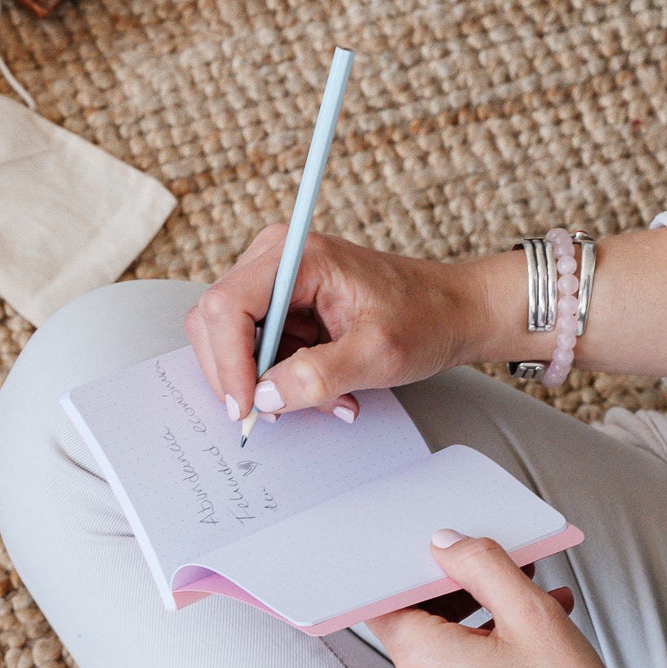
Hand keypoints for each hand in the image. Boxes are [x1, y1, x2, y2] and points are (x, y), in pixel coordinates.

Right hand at [183, 228, 482, 422]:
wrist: (452, 311)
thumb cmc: (424, 317)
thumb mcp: (378, 354)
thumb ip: (319, 376)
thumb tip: (265, 396)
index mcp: (298, 256)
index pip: (227, 306)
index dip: (227, 362)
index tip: (245, 406)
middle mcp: (275, 259)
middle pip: (214, 323)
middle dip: (242, 375)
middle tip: (276, 411)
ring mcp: (273, 282)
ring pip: (230, 342)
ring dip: (267, 382)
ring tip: (323, 397)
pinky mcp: (280, 306)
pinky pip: (254, 351)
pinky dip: (281, 380)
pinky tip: (324, 388)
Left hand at [369, 533, 649, 667]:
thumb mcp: (531, 613)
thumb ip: (481, 565)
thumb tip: (445, 546)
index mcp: (420, 665)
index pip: (388, 604)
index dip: (421, 579)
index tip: (455, 570)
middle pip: (419, 635)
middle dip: (465, 606)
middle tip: (515, 591)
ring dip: (480, 642)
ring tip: (538, 633)